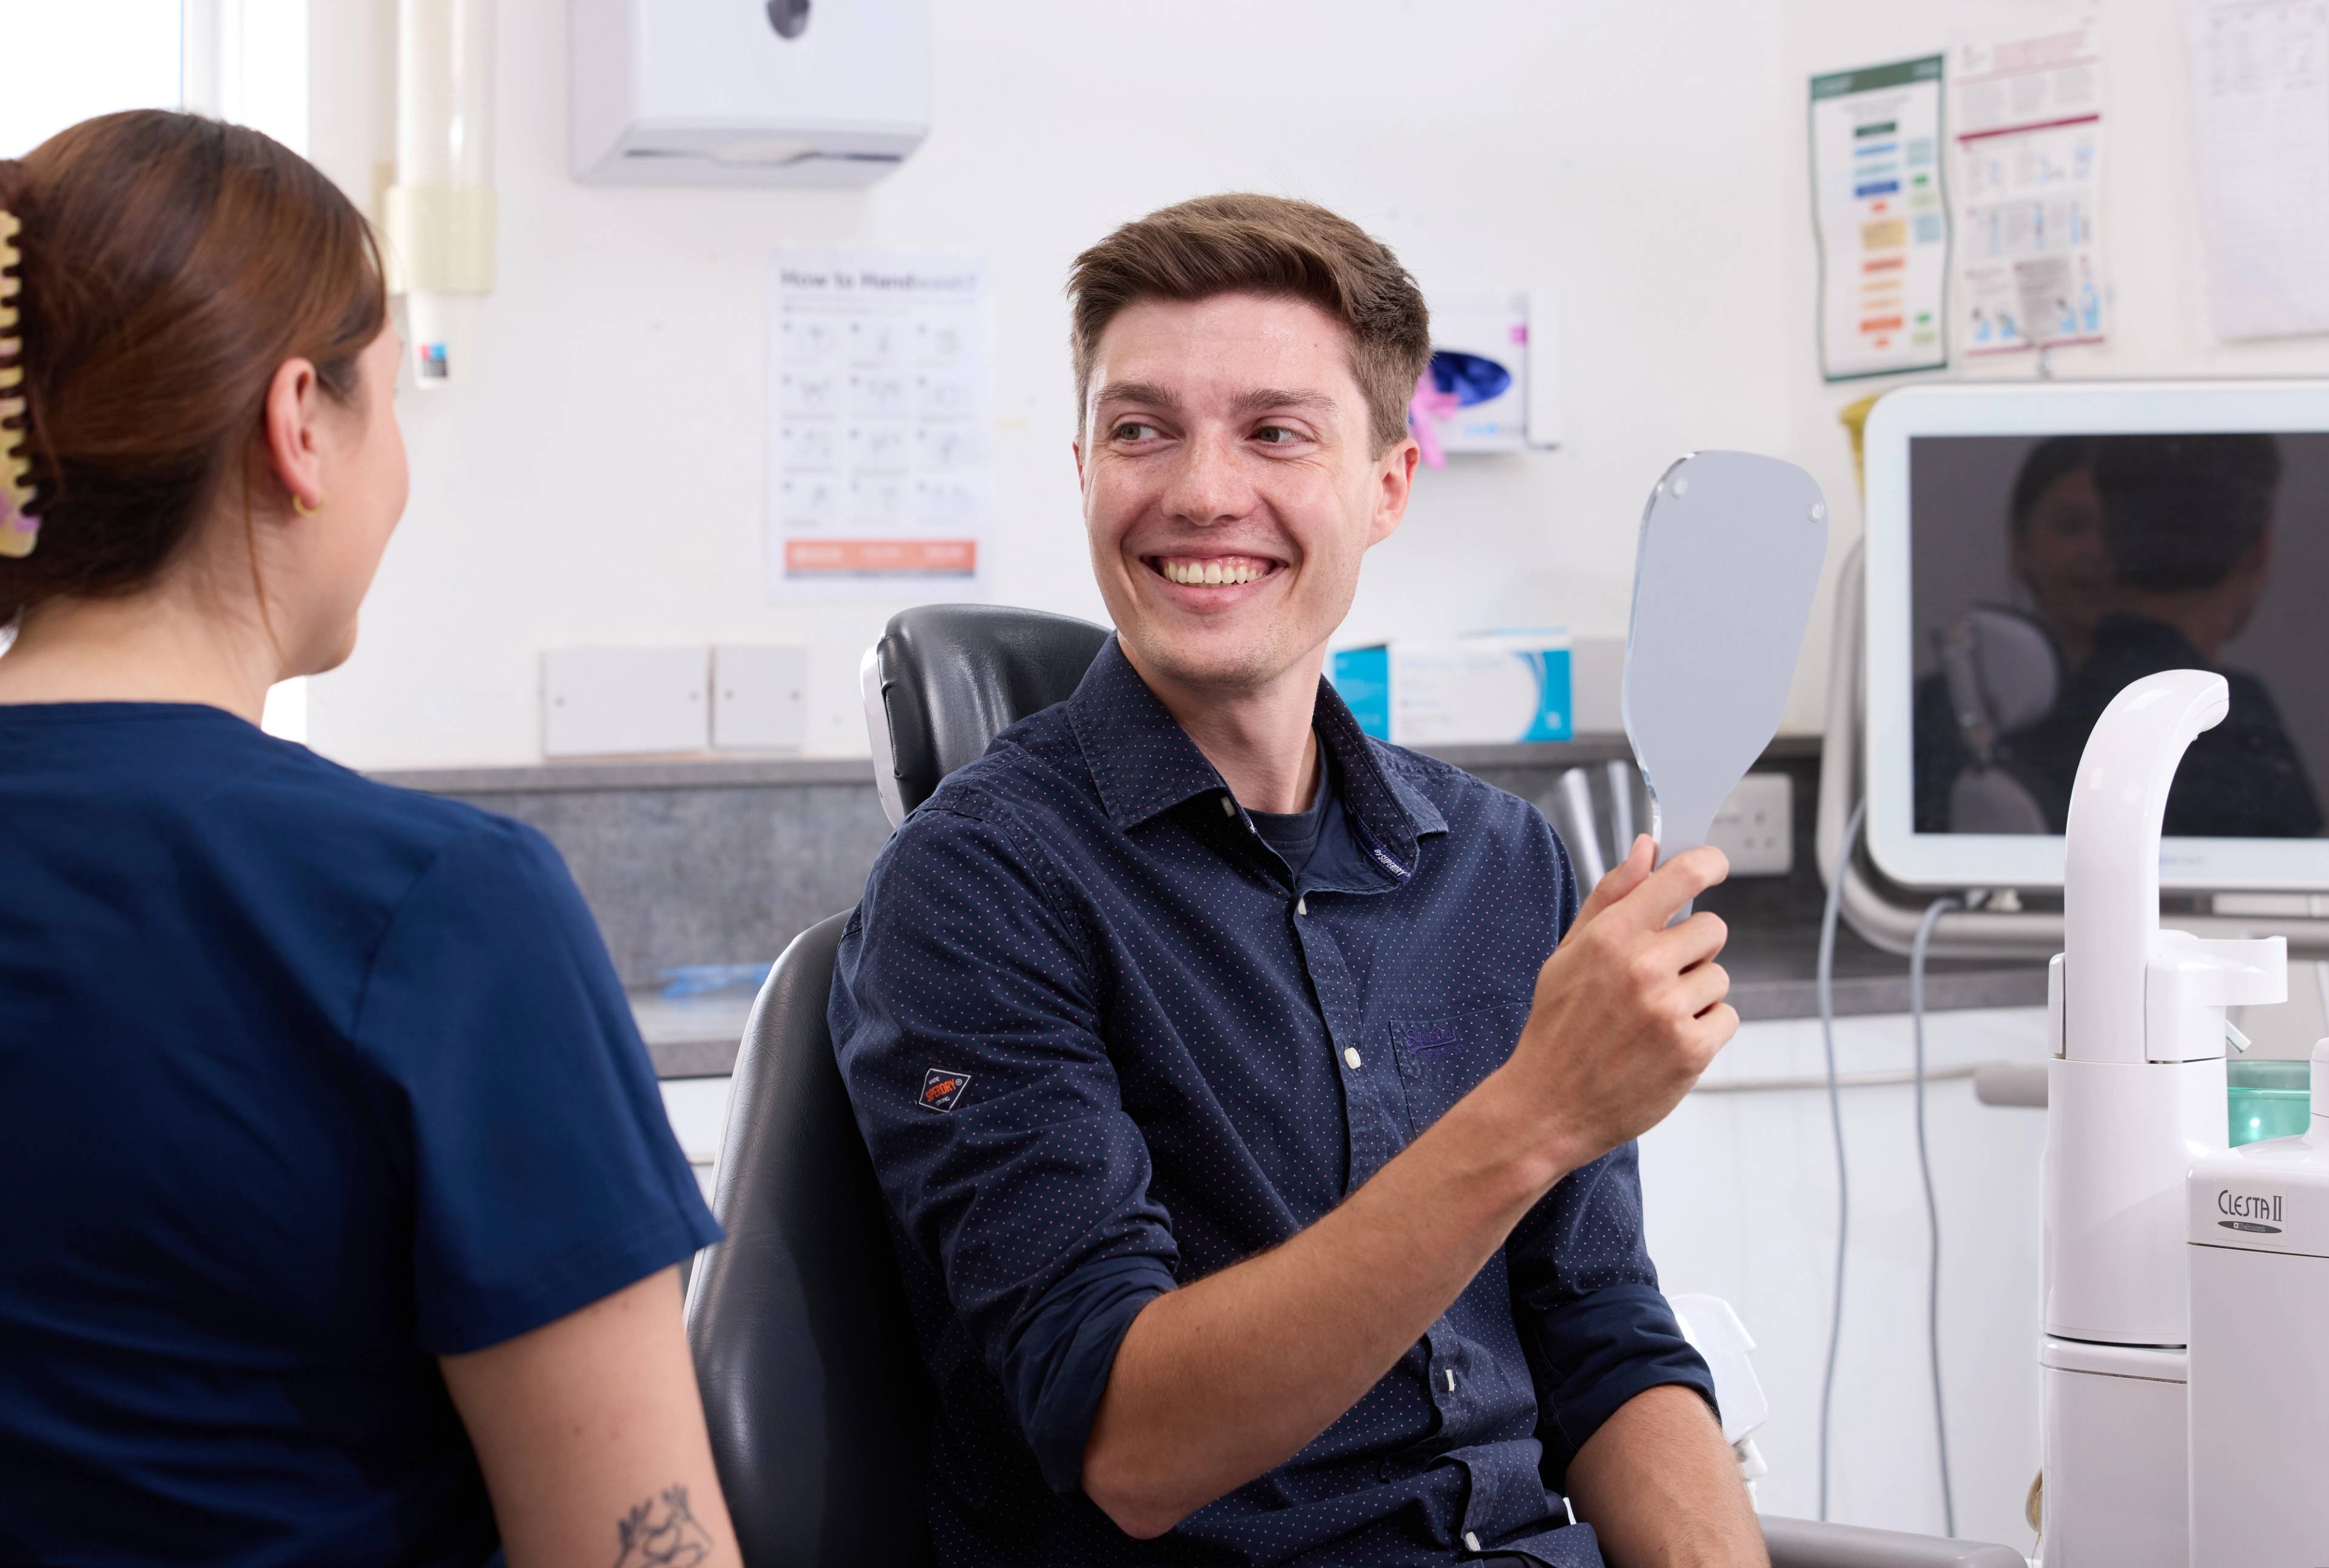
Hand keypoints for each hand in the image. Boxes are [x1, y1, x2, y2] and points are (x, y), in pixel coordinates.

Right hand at [1493, 836, 1735, 1177]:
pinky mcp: (1691, 1049)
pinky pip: (1727, 1017)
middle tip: (1657, 977)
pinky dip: (1704, 1030)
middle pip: (1712, 929)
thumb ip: (1611, 896)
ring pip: (1719, 977)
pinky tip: (1666, 1042)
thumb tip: (1647, 848)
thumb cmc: (1558, 1027)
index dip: (1707, 863)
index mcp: (1611, 936)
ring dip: (1696, 995)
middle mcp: (1643, 967)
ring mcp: (1669, 1009)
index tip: (1713, 865)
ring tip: (1654, 1018)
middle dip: (1692, 949)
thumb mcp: (1569, 954)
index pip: (1681, 877)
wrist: (1548, 1105)